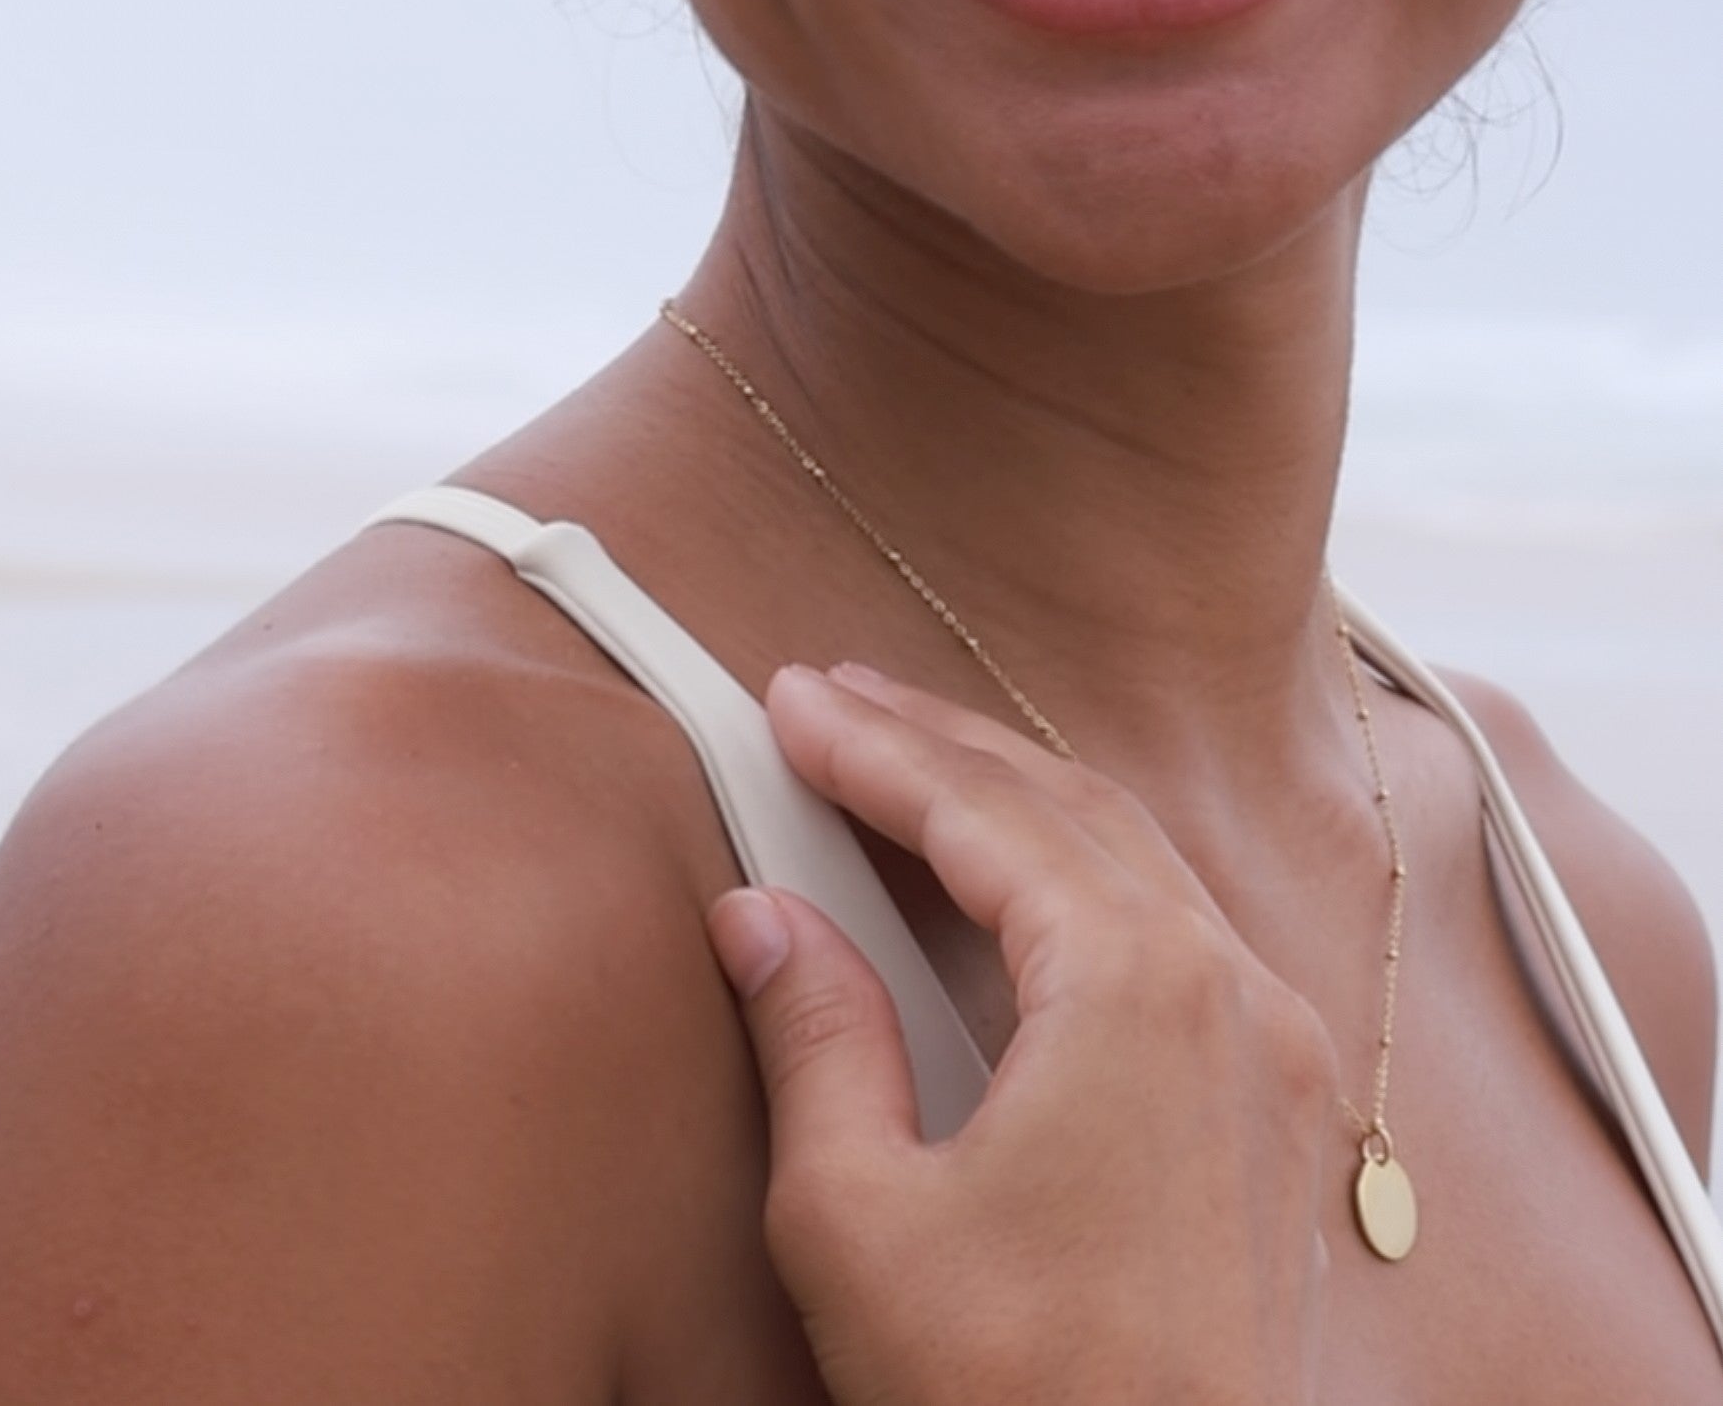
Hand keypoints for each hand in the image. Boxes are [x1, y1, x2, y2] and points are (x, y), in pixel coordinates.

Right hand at [706, 662, 1334, 1405]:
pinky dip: (1079, 870)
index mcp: (1135, 993)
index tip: (795, 703)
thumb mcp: (858, 1217)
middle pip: (1066, 806)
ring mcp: (1270, 1044)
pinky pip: (1173, 925)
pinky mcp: (1276, 1101)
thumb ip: (814, 1036)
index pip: (983, 816)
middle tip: (838, 701)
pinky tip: (1016, 872)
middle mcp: (1229, 991)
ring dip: (1013, 796)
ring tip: (909, 759)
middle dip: (941, 745)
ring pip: (1131, 855)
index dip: (875, 749)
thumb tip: (760, 916)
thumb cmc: (1017, 1399)